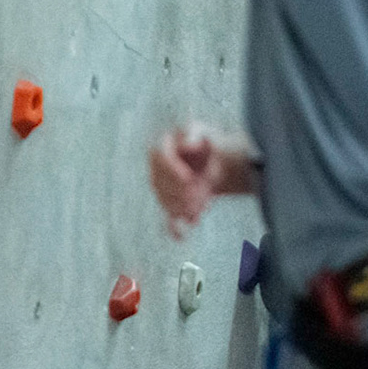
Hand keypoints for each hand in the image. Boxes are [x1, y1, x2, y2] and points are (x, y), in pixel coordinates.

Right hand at [148, 123, 231, 239]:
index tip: (189, 178)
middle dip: (182, 191)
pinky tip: (181, 236)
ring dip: (185, 206)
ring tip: (204, 204)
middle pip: (162, 185)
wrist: (212, 160)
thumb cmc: (206, 141)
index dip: (173, 171)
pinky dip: (174, 229)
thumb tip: (188, 142)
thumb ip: (194, 134)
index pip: (159, 160)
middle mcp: (155, 170)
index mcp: (160, 148)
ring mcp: (160, 189)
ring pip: (167, 202)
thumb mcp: (203, 132)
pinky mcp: (171, 205)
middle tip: (202, 192)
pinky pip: (168, 219)